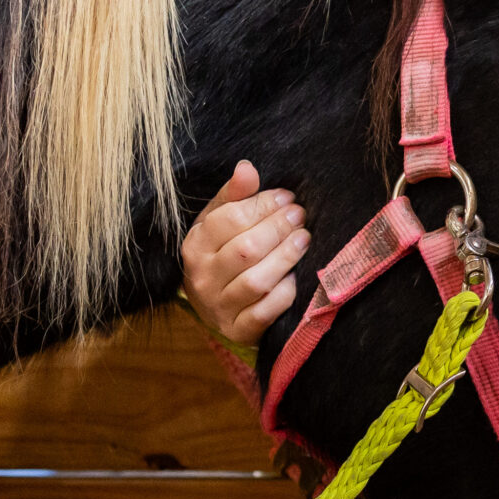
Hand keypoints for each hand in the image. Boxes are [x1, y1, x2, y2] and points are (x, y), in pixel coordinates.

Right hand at [179, 161, 309, 345]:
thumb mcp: (220, 222)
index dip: (261, 206)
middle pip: (245, 249)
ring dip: (285, 257)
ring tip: (304, 238)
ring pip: (255, 281)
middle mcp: (202, 277)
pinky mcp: (238, 329)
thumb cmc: (222, 254)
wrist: (214, 306)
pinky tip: (296, 276)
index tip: (286, 197)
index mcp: (195, 245)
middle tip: (300, 215)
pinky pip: (264, 311)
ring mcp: (219, 307)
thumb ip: (234, 195)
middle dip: (277, 228)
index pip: (228, 221)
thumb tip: (247, 168)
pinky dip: (283, 293)